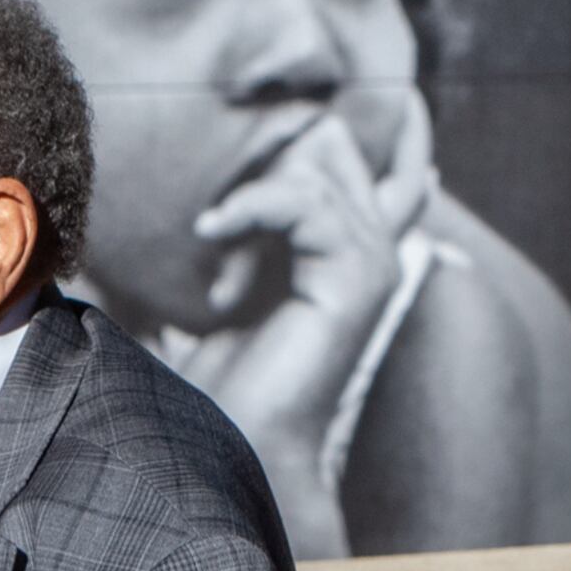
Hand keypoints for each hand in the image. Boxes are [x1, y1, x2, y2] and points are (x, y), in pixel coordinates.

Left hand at [171, 114, 404, 558]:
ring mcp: (373, 260)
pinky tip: (211, 232)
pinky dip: (250, 207)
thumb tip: (198, 167)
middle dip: (265, 150)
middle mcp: (371, 245)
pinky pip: (306, 202)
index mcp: (344, 241)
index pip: (353, 142)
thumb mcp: (218, 274)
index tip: (224, 156)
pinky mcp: (359, 279)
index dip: (285, 127)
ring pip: (320, 157)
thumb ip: (234, 217)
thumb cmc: (211, 373)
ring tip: (213, 245)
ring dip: (251, 189)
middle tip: (217, 216)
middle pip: (333, 135)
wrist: (225, 444)